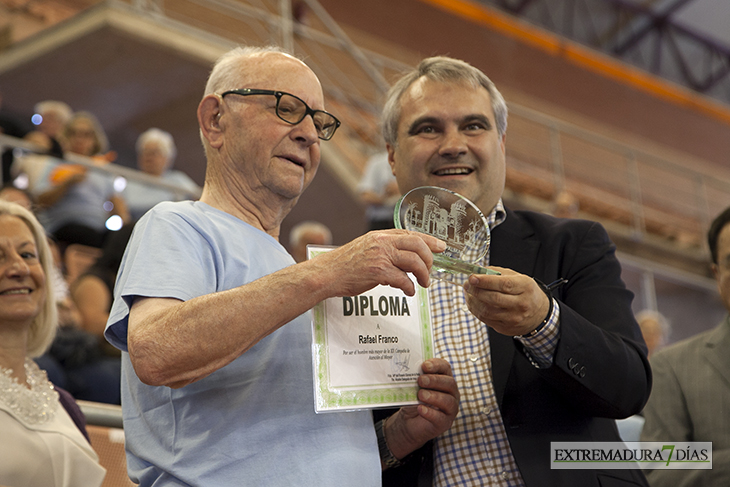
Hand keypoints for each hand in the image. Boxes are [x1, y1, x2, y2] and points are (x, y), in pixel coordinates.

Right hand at [311, 229, 444, 296]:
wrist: (327, 273)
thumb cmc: (345, 265)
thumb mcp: (366, 248)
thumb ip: (385, 249)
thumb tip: (405, 259)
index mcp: (380, 235)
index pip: (411, 234)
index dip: (429, 240)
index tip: (441, 247)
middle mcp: (382, 242)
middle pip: (418, 246)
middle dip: (429, 260)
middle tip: (429, 271)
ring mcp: (381, 256)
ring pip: (414, 262)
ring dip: (423, 275)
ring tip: (423, 284)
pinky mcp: (378, 272)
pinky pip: (403, 279)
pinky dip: (409, 287)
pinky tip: (408, 291)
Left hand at [383, 358, 458, 459]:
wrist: (410, 421)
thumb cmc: (414, 400)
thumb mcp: (413, 387)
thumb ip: (413, 379)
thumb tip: (405, 370)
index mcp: (444, 379)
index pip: (445, 367)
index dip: (436, 365)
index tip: (424, 366)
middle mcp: (451, 393)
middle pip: (449, 383)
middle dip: (434, 380)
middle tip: (421, 380)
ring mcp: (450, 409)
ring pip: (448, 401)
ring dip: (434, 396)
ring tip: (420, 395)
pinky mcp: (445, 423)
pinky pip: (441, 418)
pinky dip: (430, 413)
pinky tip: (421, 409)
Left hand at [463, 267, 549, 335]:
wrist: (538, 314)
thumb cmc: (525, 292)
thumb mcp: (517, 277)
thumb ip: (497, 272)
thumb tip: (477, 270)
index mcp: (525, 287)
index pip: (503, 284)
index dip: (485, 281)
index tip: (472, 278)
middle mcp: (521, 304)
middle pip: (493, 298)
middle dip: (476, 290)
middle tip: (467, 284)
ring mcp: (513, 318)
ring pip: (487, 311)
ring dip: (473, 301)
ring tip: (468, 293)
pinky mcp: (505, 328)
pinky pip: (485, 319)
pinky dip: (475, 310)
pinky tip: (473, 302)